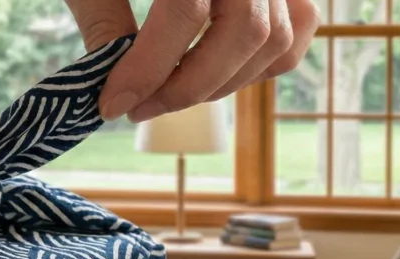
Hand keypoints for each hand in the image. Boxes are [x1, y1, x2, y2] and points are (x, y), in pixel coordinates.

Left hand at [64, 0, 319, 121]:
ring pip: (275, 38)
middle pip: (244, 31)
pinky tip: (212, 77)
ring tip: (167, 96)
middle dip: (188, 85)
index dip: (148, 66)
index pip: (186, 10)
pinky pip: (297, 27)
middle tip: (139, 108)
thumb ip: (103, 18)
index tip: (112, 103)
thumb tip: (117, 87)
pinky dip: (261, 64)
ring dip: (221, 84)